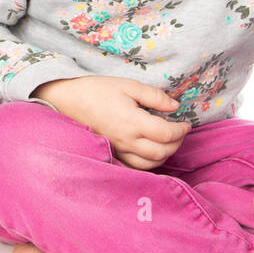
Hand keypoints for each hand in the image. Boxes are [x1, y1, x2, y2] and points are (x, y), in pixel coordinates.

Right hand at [32, 76, 191, 169]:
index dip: (181, 131)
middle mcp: (127, 141)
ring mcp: (119, 150)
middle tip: (180, 132)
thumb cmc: (97, 90)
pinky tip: (151, 153)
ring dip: (165, 155)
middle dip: (177, 144)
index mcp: (133, 122)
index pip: (166, 134)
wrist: (67, 101)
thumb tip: (175, 106)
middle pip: (162, 153)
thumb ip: (154, 96)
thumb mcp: (128, 85)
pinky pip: (135, 167)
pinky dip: (148, 164)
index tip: (185, 123)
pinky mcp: (112, 154)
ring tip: (168, 142)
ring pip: (150, 164)